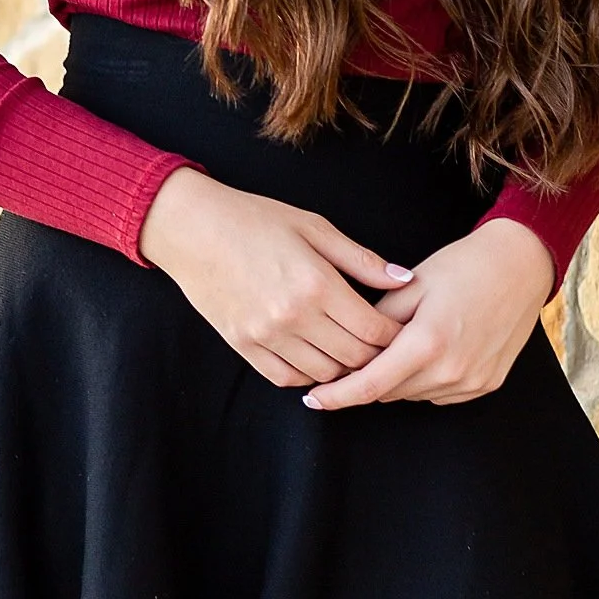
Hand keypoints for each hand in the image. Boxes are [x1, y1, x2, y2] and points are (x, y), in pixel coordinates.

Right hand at [138, 166, 417, 387]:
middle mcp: (293, 316)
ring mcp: (266, 335)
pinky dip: (308, 375)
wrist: (193, 229)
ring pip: (323, 374)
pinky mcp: (244, 346)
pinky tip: (315, 356)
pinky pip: (287, 378)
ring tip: (350, 350)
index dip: (395, 335)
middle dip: (376, 355)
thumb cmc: (256, 220)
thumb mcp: (314, 227)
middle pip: (353, 358)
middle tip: (382, 345)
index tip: (401, 329)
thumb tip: (405, 278)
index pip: (373, 330)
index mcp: (316, 283)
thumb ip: (361, 259)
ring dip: (343, 367)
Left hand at [299, 218, 555, 409]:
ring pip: (413, 395)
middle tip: (353, 356)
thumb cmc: (464, 266)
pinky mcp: (487, 384)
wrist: (520, 265)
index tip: (313, 398)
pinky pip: (439, 393)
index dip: (337, 395)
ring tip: (399, 344)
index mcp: (427, 343)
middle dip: (367, 378)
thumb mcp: (412, 284)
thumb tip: (351, 343)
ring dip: (396, 379)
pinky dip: (424, 380)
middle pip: (389, 392)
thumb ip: (377, 319)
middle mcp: (451, 370)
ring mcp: (472, 382)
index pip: (370, 384)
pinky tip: (427, 352)